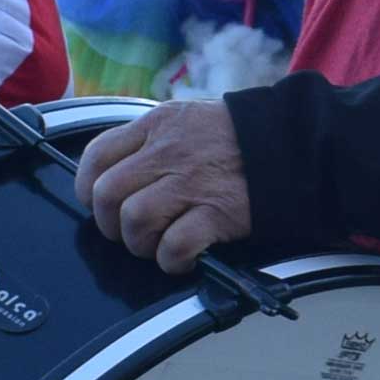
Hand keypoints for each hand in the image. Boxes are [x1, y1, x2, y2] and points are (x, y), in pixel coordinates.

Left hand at [79, 101, 253, 272]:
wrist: (292, 145)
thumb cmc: (237, 138)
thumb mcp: (187, 120)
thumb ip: (151, 140)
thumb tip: (116, 173)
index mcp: (156, 126)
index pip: (96, 156)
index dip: (87, 188)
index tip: (98, 203)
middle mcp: (167, 152)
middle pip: (106, 195)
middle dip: (111, 224)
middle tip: (132, 232)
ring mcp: (191, 182)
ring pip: (134, 221)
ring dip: (141, 244)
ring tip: (159, 244)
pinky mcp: (217, 212)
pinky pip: (173, 246)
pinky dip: (172, 260)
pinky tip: (185, 257)